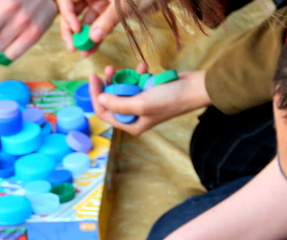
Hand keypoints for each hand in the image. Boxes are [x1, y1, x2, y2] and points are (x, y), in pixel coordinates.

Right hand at [57, 0, 119, 56]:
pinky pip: (97, 26)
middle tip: (72, 47)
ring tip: (83, 52)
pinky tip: (91, 49)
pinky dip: (94, 38)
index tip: (76, 29)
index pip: (67, 0)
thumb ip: (108, 18)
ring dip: (83, 38)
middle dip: (70, 31)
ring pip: (84, 21)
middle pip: (71, 12)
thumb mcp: (122, 3)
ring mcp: (98, 3)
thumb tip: (93, 37)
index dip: (67, 15)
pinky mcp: (107, 12)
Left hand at [92, 67, 210, 134]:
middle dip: (108, 84)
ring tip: (124, 67)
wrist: (193, 88)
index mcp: (131, 125)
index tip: (93, 77)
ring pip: (123, 89)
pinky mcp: (149, 92)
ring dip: (122, 77)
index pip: (105, 112)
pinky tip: (143, 67)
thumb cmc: (169, 99)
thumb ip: (118, 104)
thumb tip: (100, 99)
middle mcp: (135, 116)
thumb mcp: (140, 104)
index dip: (96, 96)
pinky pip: (136, 82)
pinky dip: (137, 74)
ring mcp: (142, 103)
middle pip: (112, 100)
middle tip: (108, 69)